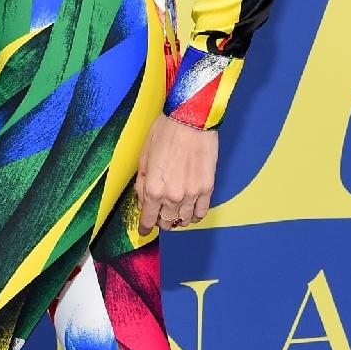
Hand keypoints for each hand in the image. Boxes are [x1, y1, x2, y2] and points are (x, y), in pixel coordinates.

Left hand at [136, 114, 217, 234]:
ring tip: (176, 214)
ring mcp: (192, 194)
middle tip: (160, 216)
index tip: (145, 230)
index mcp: (154, 189)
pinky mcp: (207, 188)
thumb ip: (143, 184)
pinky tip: (192, 211)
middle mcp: (173, 196)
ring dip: (178, 219)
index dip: (145, 227)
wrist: (191, 119)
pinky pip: (202, 211)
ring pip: (184, 220)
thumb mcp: (144, 158)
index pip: (148, 219)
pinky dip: (196, 215)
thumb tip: (144, 201)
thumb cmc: (166, 132)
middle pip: (167, 222)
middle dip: (161, 221)